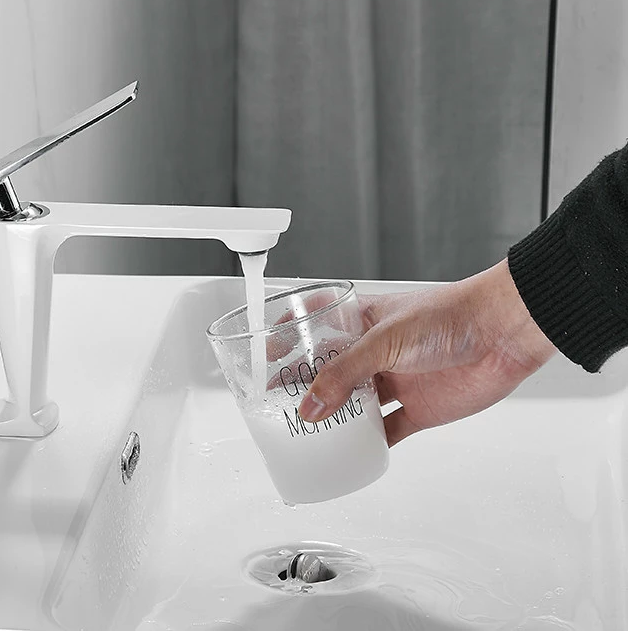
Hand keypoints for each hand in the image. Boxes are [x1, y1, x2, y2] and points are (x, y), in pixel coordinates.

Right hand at [298, 259, 556, 446]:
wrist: (502, 334)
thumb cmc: (448, 316)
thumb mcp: (385, 339)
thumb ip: (345, 373)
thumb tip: (309, 407)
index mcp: (363, 320)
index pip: (318, 326)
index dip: (292, 339)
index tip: (268, 356)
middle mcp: (376, 351)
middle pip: (331, 372)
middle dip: (307, 387)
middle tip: (280, 405)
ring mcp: (396, 380)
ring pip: (355, 404)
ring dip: (334, 419)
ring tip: (308, 434)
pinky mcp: (418, 408)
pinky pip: (386, 430)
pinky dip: (369, 443)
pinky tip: (352, 453)